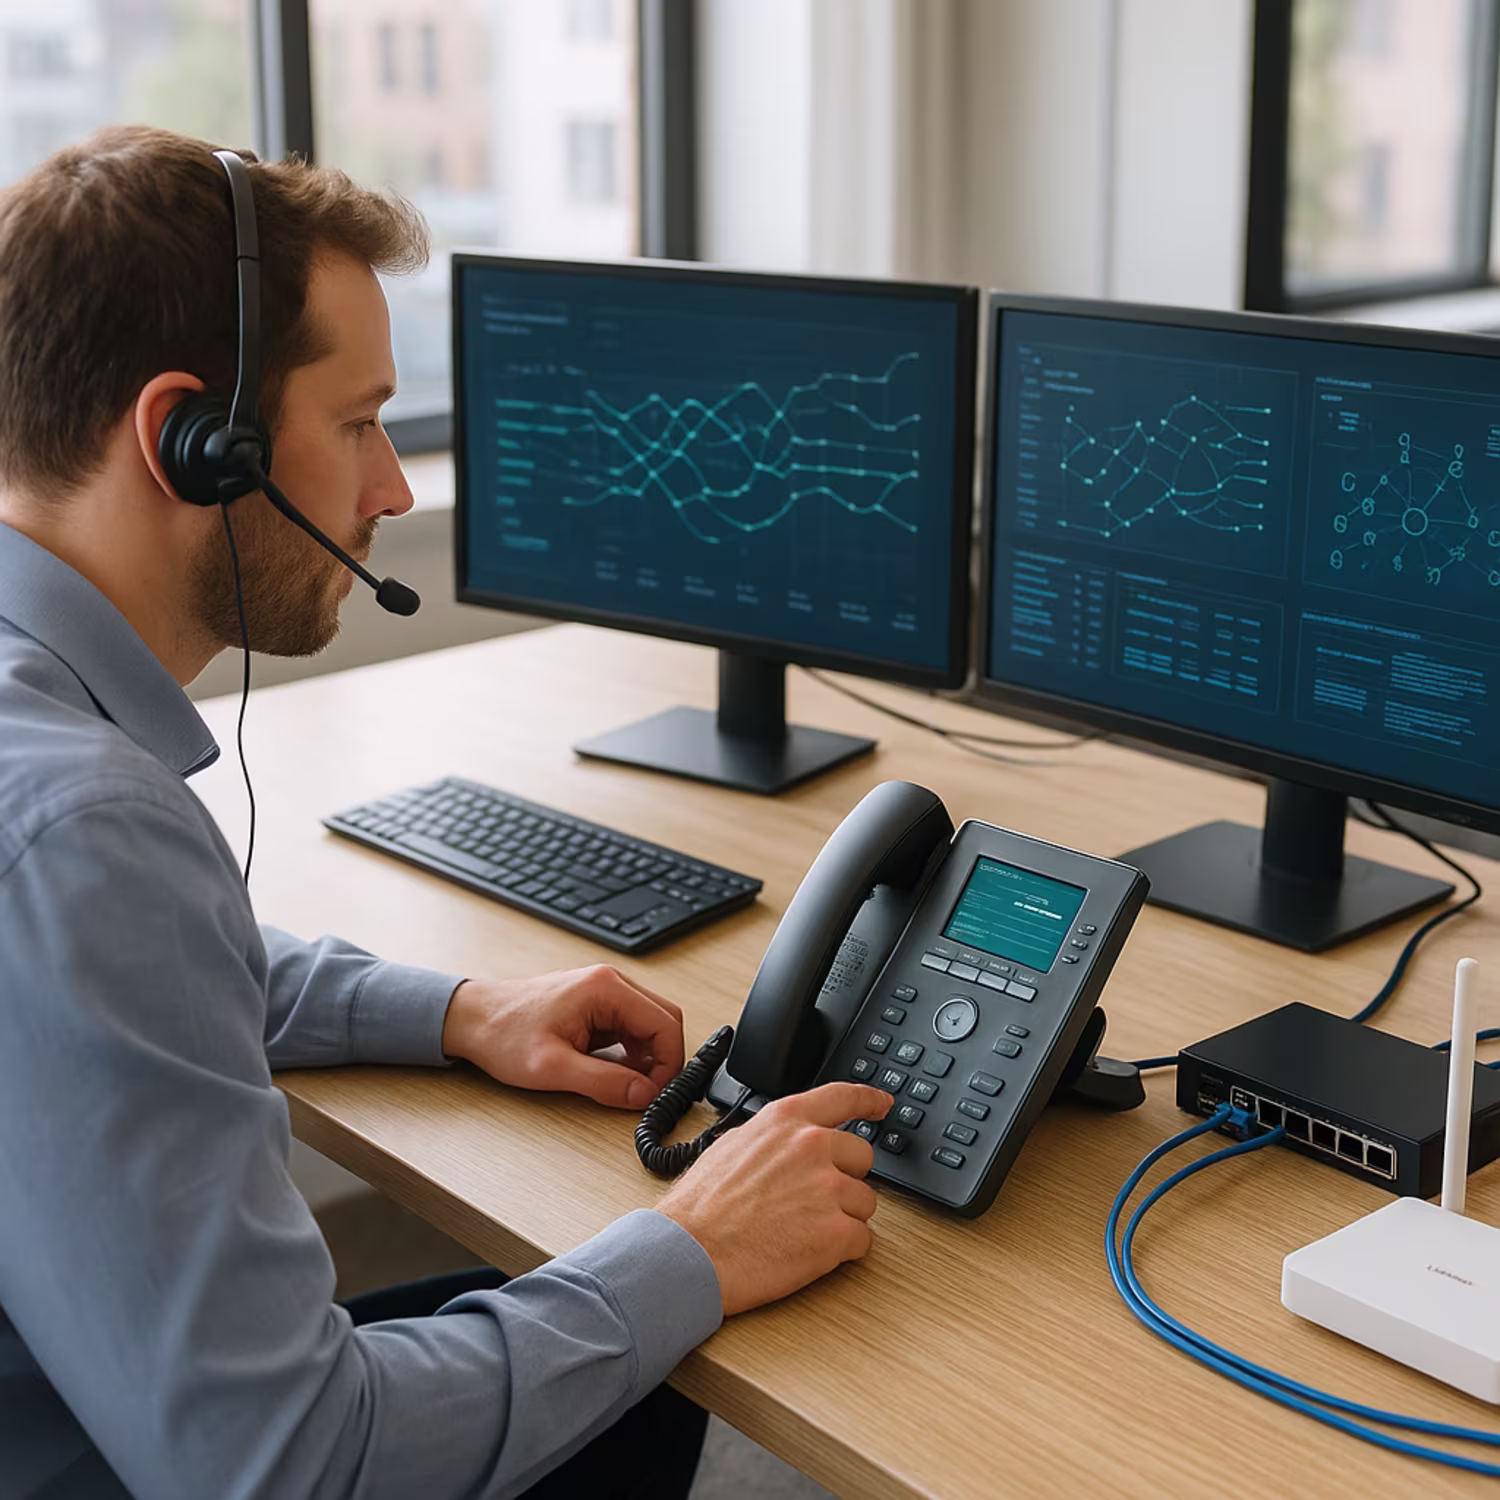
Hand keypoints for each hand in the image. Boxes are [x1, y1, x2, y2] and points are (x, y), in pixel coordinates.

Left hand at [441, 965, 685, 1110]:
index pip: (665, 1023)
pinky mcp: (596, 1005)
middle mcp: (610, 983)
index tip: (655, 1093)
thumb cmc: (502, 1034)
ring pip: (650, 1025)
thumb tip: (643, 1095)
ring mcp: (604, 992)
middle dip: (663, 1060)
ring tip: (627, 1086)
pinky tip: (615, 1073)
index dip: (669, 1064)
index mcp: (606, 988)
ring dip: (648, 1058)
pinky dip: (632, 1053)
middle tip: (647, 1093)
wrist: (472, 1019)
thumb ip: (604, 1082)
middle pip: (664, 1020)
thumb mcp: (552, 1067)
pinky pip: (631, 1028)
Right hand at [656, 1082, 893, 1315]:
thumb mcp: (732, 1145)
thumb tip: (791, 1140)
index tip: (882, 1104)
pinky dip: (842, 1250)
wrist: (687, 1253)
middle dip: (843, 1178)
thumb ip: (773, 1137)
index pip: (842, 1098)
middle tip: (811, 1200)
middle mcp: (812, 1147)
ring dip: (841, 1217)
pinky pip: (862, 1240)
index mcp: (786, 1121)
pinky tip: (808, 1251)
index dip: (868, 1101)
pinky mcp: (836, 1234)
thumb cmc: (700, 1207)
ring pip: (864, 1203)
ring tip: (799, 1229)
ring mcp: (828, 1189)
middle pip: (861, 1157)